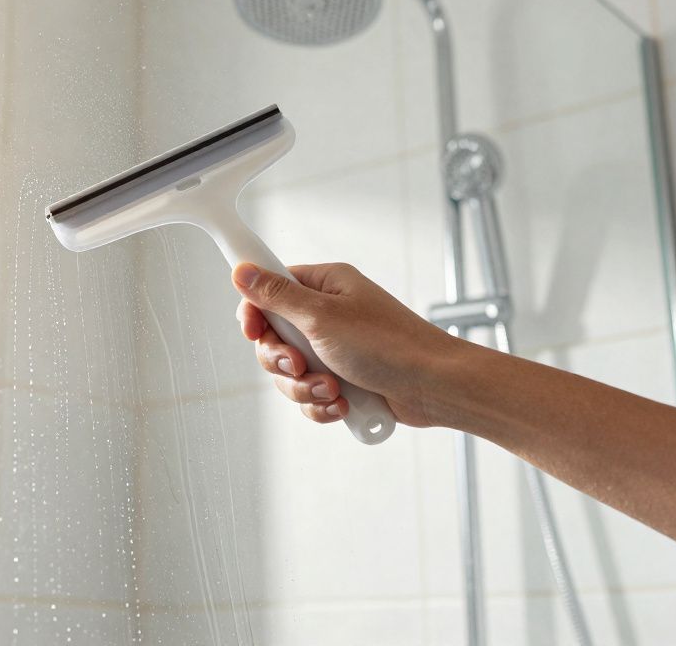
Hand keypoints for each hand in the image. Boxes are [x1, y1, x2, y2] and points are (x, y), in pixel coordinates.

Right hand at [232, 262, 461, 427]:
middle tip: (300, 366)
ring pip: (291, 373)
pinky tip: (343, 405)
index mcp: (324, 286)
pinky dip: (322, 404)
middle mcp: (328, 315)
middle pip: (274, 338)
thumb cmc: (388, 344)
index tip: (252, 331)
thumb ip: (277, 296)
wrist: (433, 387)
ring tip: (333, 390)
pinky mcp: (344, 380)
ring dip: (305, 388)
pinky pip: (311, 395)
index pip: (271, 290)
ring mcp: (336, 349)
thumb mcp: (322, 316)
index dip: (255, 313)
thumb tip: (242, 270)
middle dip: (283, 362)